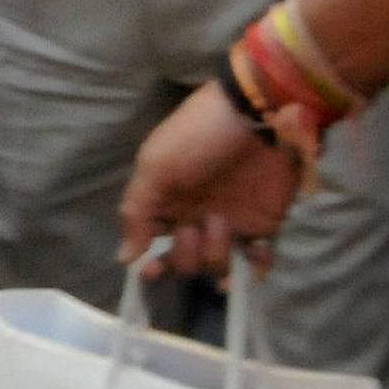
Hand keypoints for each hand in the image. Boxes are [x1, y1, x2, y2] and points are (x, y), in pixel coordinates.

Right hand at [121, 80, 309, 277]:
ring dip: (216, 253)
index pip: (152, 243)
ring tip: (222, 223)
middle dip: (186, 255)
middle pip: (185, 261)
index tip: (152, 271)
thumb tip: (125, 258)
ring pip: (217, 264)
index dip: (152, 263)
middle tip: (193, 229)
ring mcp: (231, 222)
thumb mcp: (155, 167)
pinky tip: (252, 254)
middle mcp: (195, 216)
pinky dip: (255, 267)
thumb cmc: (197, 138)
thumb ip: (137, 214)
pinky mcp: (263, 224)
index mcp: (165, 202)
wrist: (256, 117)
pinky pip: (258, 259)